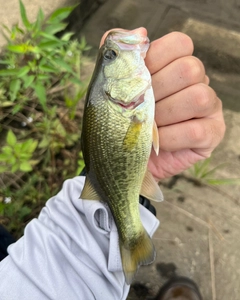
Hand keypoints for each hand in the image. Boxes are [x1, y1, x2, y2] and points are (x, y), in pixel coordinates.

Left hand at [100, 28, 225, 180]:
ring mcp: (209, 107)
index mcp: (176, 65)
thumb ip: (120, 57)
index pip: (180, 43)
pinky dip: (171, 137)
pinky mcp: (212, 133)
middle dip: (157, 91)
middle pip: (189, 69)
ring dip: (165, 115)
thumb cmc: (123, 120)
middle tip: (139, 108)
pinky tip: (158, 143)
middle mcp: (198, 82)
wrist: (128, 155)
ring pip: (198, 98)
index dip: (156, 57)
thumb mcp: (114, 88)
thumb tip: (139, 32)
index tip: (137, 78)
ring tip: (149, 127)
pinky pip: (196, 131)